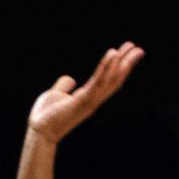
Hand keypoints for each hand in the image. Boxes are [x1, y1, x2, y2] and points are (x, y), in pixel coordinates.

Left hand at [27, 43, 143, 143]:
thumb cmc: (45, 116)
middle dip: (127, 64)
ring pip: (111, 80)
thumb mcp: (56, 95)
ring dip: (121, 63)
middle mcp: (93, 100)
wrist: (39, 130)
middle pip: (115, 80)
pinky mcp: (83, 100)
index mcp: (89, 98)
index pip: (108, 81)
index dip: (118, 68)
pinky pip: (98, 82)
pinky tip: (113, 54)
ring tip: (131, 48)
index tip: (127, 53)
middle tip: (139, 49)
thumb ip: (64, 87)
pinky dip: (106, 67)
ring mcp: (90, 101)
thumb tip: (70, 79)